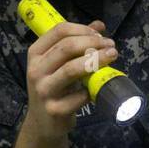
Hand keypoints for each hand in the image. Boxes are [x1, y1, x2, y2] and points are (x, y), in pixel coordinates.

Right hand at [24, 19, 116, 137]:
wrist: (43, 122)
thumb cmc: (54, 87)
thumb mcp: (59, 63)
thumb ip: (77, 43)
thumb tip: (99, 25)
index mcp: (35, 53)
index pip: (59, 31)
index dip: (83, 29)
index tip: (100, 34)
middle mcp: (36, 70)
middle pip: (67, 47)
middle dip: (93, 43)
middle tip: (111, 45)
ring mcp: (44, 90)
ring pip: (71, 69)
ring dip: (96, 60)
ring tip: (113, 56)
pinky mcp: (55, 109)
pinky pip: (80, 95)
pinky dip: (92, 90)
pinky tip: (98, 88)